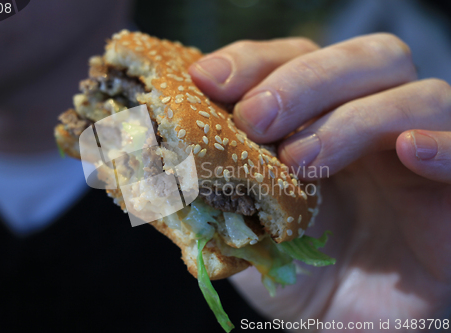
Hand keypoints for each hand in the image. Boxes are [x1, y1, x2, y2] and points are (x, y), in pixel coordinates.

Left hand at [189, 34, 450, 330]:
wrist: (334, 326)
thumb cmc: (289, 270)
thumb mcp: (243, 221)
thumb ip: (216, 181)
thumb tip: (169, 151)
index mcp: (322, 118)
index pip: (299, 57)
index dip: (255, 60)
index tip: (207, 81)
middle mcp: (375, 122)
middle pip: (366, 58)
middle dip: (305, 81)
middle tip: (256, 120)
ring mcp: (418, 155)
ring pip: (417, 95)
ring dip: (354, 119)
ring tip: (302, 162)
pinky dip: (442, 145)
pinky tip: (409, 153)